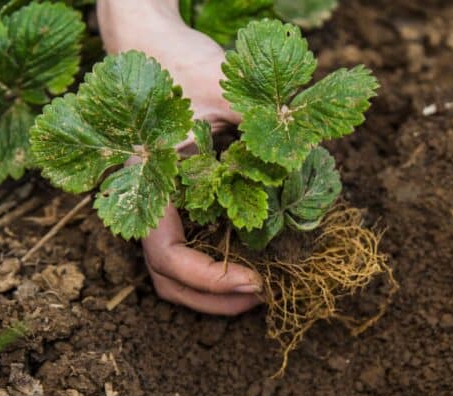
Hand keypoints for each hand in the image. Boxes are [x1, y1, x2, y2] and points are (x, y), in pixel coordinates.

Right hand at [97, 0, 258, 314]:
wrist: (147, 39)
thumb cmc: (180, 61)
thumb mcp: (227, 89)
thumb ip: (262, 125)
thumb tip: (307, 158)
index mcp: (149, 185)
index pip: (167, 256)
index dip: (209, 278)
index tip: (254, 280)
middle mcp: (145, 202)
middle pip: (168, 279)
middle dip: (215, 299)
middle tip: (266, 296)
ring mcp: (156, 203)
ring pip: (173, 270)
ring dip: (213, 290)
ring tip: (261, 288)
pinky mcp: (170, 197)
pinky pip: (185, 245)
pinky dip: (214, 264)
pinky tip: (251, 258)